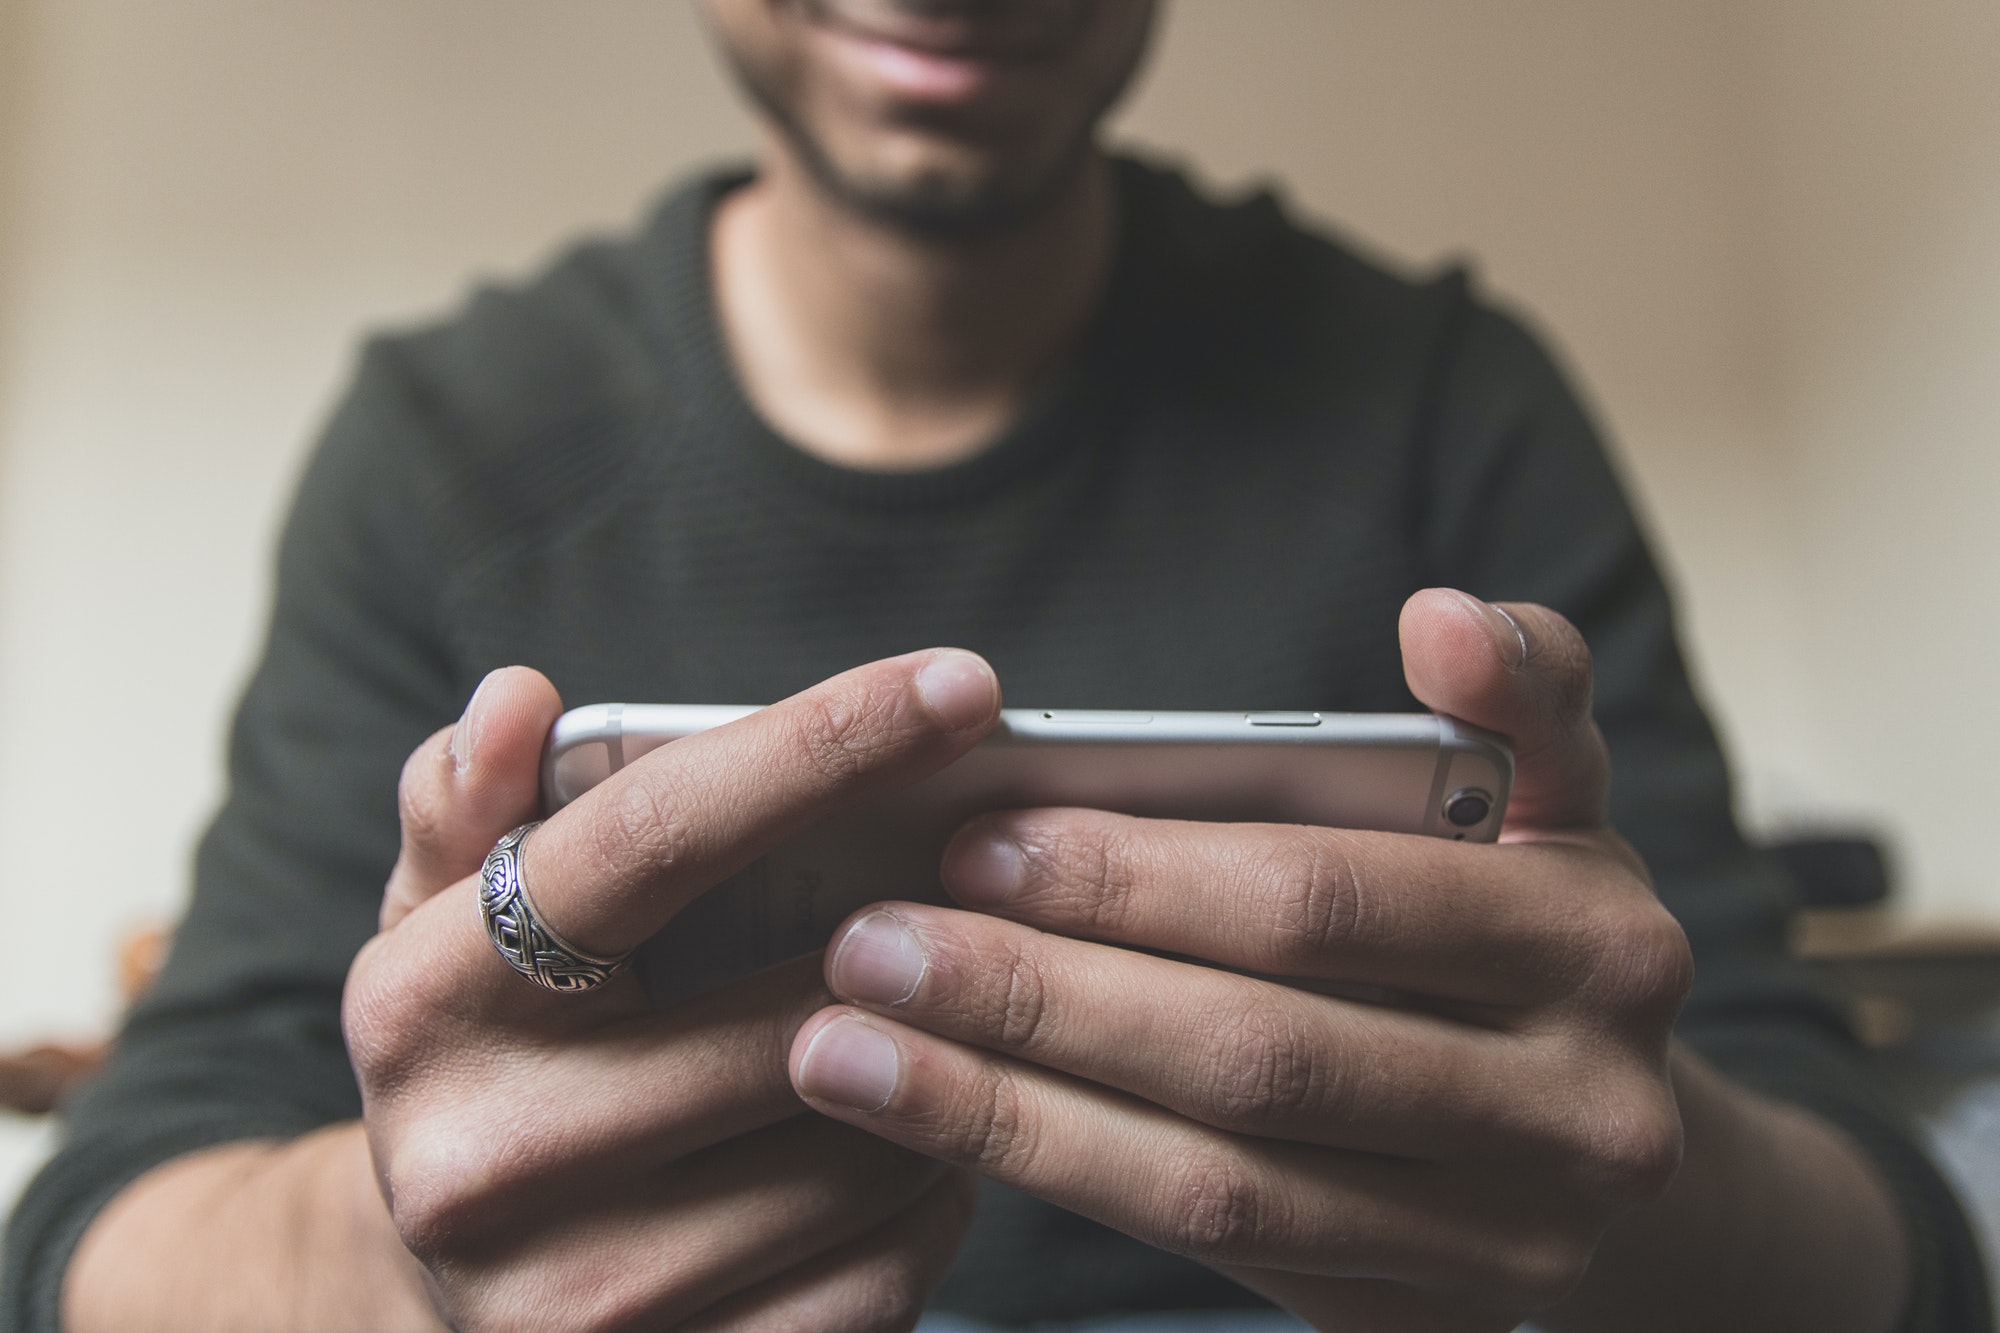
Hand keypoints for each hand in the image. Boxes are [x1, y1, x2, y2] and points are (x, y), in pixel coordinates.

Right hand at [344, 650, 1001, 1331]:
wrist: (436, 1297)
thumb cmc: (488, 1058)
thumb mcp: (441, 923)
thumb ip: (470, 803)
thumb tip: (517, 698)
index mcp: (429, 1000)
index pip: (654, 840)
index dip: (820, 747)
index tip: (963, 684)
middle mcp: (481, 1156)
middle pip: (796, 1012)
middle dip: (920, 952)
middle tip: (983, 909)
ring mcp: (570, 1298)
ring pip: (866, 1152)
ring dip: (937, 1078)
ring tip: (925, 1036)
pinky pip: (882, 1275)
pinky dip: (928, 1202)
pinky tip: (905, 1153)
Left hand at [787, 591, 1691, 1331]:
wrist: (1609, 1144)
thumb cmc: (1527, 926)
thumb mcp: (1555, 795)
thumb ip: (1516, 689)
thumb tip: (1437, 617)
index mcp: (1597, 944)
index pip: (1322, 905)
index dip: (1137, 880)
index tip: (975, 842)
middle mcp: (1583, 1114)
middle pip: (1257, 1054)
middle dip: (1043, 996)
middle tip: (873, 944)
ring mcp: (1513, 1252)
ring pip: (1216, 1182)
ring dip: (1009, 1111)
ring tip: (847, 1047)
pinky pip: (1213, 1255)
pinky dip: (1067, 1180)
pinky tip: (941, 1123)